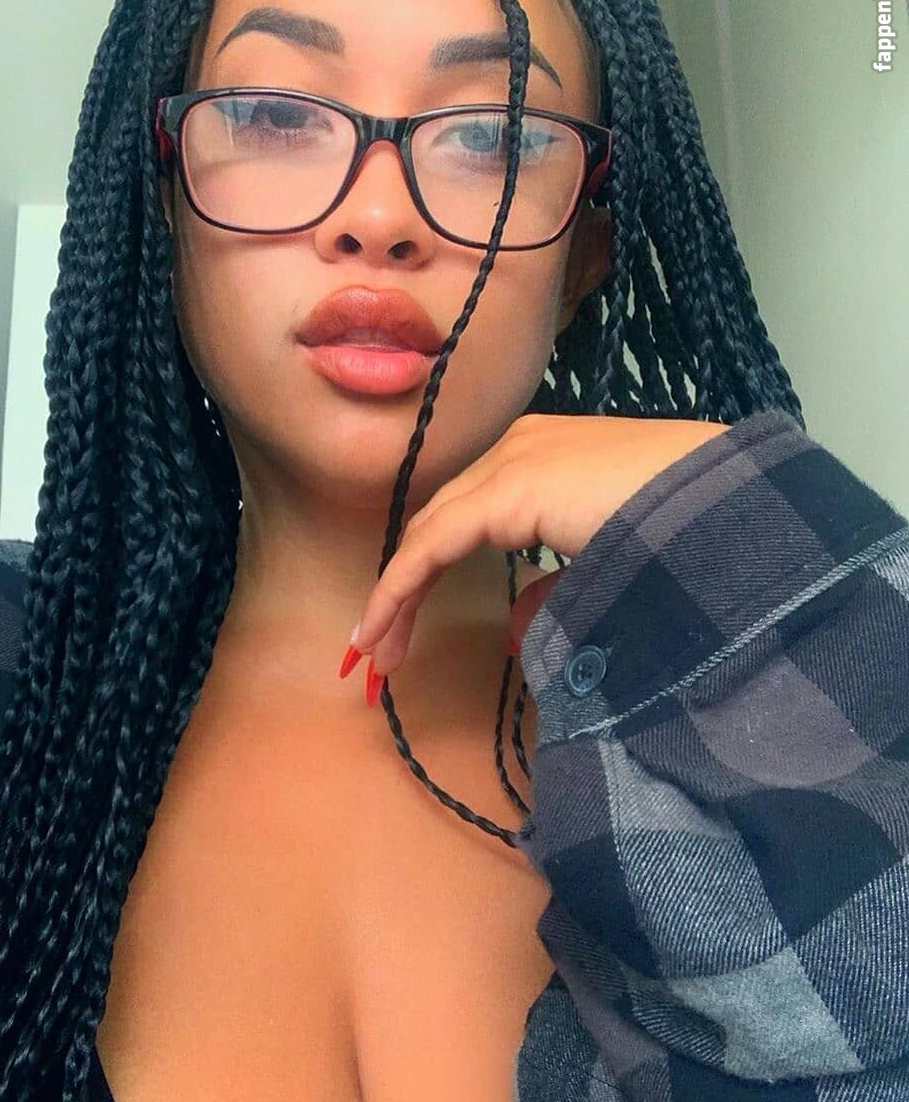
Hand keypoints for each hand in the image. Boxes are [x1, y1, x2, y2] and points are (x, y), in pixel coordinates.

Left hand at [346, 414, 730, 681]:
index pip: (468, 515)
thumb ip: (554, 592)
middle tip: (380, 649)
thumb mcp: (608, 568)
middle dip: (405, 588)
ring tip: (373, 654)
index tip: (405, 627)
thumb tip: (512, 631)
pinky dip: (400, 588)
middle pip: (439, 523)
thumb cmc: (686, 537)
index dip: (430, 570)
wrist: (728, 506)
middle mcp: (521, 447)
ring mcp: (512, 461)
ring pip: (429, 533)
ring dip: (396, 595)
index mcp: (548, 457)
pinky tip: (381, 630)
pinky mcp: (507, 489)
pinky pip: (432, 545)